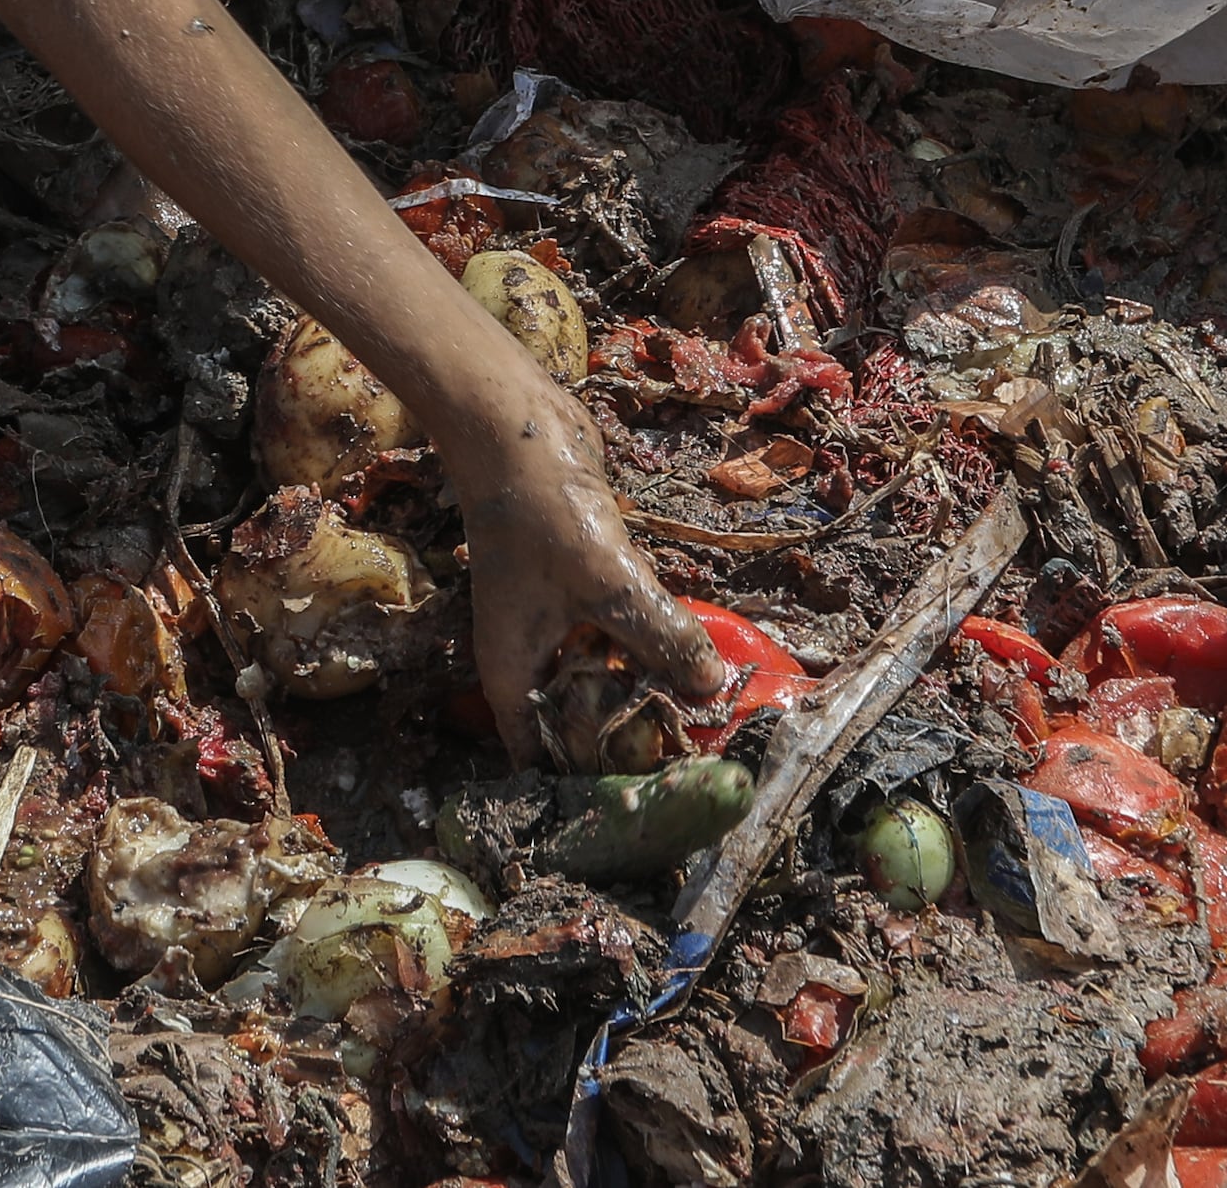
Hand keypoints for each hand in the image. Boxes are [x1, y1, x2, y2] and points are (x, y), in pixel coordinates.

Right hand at [439, 381, 725, 765]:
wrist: (516, 428)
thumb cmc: (540, 516)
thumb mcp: (608, 585)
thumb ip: (660, 637)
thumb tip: (711, 687)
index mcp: (515, 672)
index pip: (542, 755)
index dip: (587, 781)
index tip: (643, 797)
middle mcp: (532, 653)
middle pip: (582, 713)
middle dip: (634, 731)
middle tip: (696, 751)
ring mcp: (556, 615)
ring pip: (609, 667)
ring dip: (652, 681)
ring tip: (710, 708)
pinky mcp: (583, 581)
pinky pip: (622, 625)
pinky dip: (653, 638)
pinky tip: (699, 648)